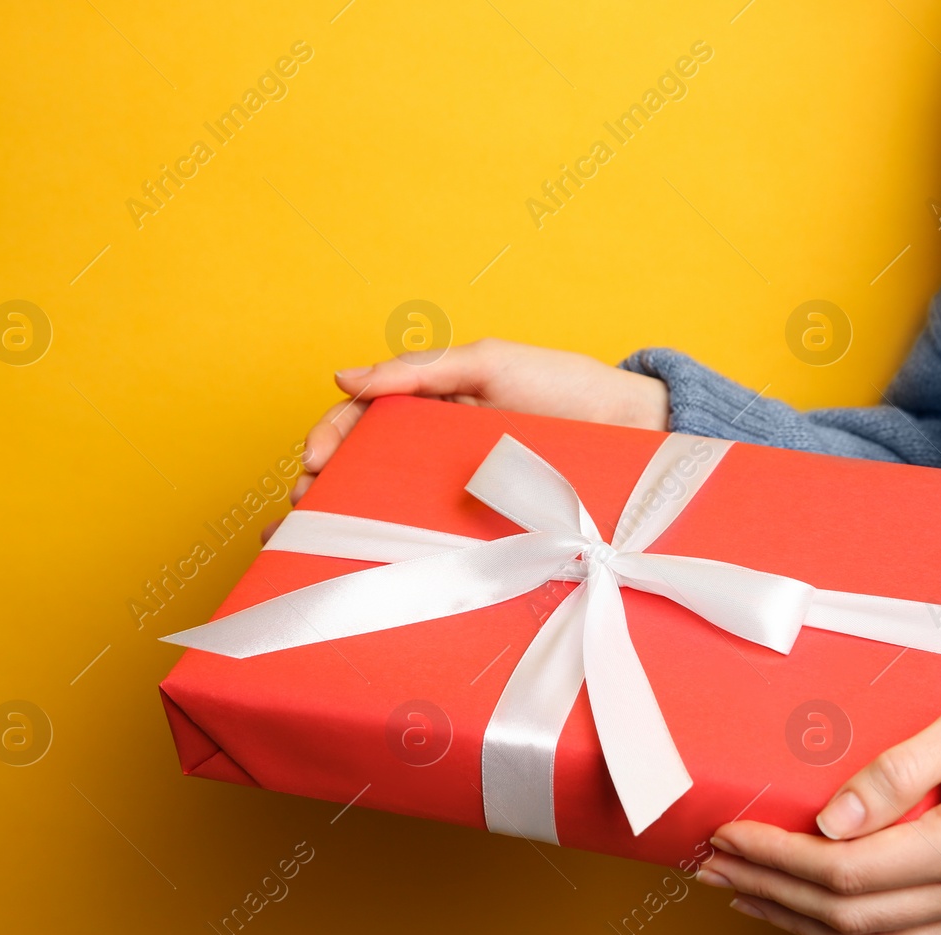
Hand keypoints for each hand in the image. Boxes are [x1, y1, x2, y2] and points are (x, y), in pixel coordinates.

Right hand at [263, 338, 669, 541]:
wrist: (634, 431)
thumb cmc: (565, 387)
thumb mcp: (491, 363)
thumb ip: (420, 369)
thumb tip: (344, 376)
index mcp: (432, 406)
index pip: (364, 419)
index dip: (332, 436)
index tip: (315, 459)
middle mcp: (437, 451)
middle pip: (367, 467)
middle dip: (328, 485)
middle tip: (306, 505)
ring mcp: (459, 491)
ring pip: (392, 506)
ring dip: (350, 521)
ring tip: (318, 538)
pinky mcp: (486, 528)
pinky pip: (437, 538)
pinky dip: (401, 551)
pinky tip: (375, 565)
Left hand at [696, 659, 940, 934]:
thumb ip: (899, 770)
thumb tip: (828, 818)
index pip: (849, 872)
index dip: (778, 858)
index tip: (728, 833)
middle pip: (850, 918)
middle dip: (772, 892)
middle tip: (712, 863)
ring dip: (800, 922)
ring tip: (742, 892)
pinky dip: (846, 931)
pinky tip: (808, 909)